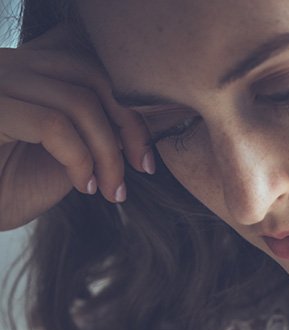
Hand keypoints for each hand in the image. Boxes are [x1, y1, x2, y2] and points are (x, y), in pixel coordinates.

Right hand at [0, 20, 153, 230]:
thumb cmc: (10, 188)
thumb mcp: (67, 158)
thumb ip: (99, 133)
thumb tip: (153, 123)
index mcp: (32, 69)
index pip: (94, 62)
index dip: (131, 103)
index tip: (146, 152)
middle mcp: (13, 64)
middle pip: (93, 75)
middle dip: (130, 126)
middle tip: (143, 168)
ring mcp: (1, 82)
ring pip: (79, 101)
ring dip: (108, 152)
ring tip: (110, 189)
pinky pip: (54, 125)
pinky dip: (80, 160)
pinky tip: (84, 186)